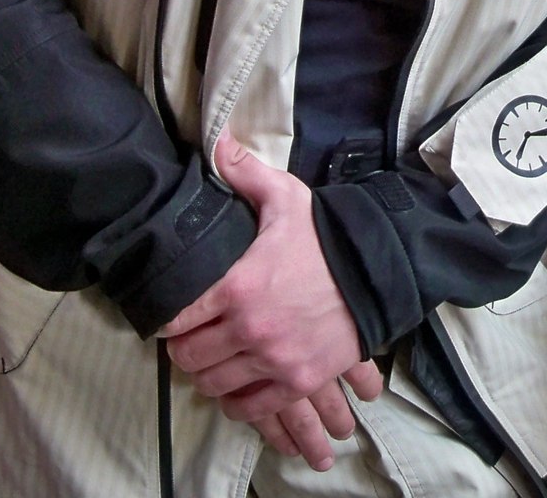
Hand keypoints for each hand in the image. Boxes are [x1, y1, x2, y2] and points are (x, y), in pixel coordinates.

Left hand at [162, 135, 384, 469]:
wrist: (379, 270)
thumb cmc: (327, 236)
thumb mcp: (285, 198)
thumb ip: (244, 173)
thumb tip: (216, 140)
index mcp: (238, 286)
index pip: (176, 317)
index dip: (166, 318)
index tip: (170, 315)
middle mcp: (249, 329)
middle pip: (188, 357)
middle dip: (183, 349)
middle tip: (189, 338)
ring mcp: (274, 360)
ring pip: (213, 384)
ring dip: (207, 374)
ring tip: (212, 360)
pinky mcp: (297, 381)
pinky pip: (248, 407)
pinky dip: (236, 401)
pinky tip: (236, 385)